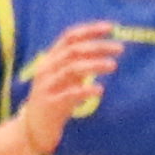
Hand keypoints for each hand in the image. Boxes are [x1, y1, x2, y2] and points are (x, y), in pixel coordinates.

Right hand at [16, 27, 123, 154]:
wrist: (34, 127)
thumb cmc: (55, 99)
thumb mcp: (67, 78)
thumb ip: (80, 63)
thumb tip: (102, 48)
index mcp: (51, 59)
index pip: (69, 37)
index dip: (89, 30)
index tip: (110, 27)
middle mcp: (47, 69)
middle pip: (73, 51)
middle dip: (97, 47)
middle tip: (119, 48)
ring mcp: (48, 86)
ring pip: (71, 69)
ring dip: (94, 65)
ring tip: (113, 66)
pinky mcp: (51, 104)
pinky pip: (69, 94)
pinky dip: (85, 90)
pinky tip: (99, 90)